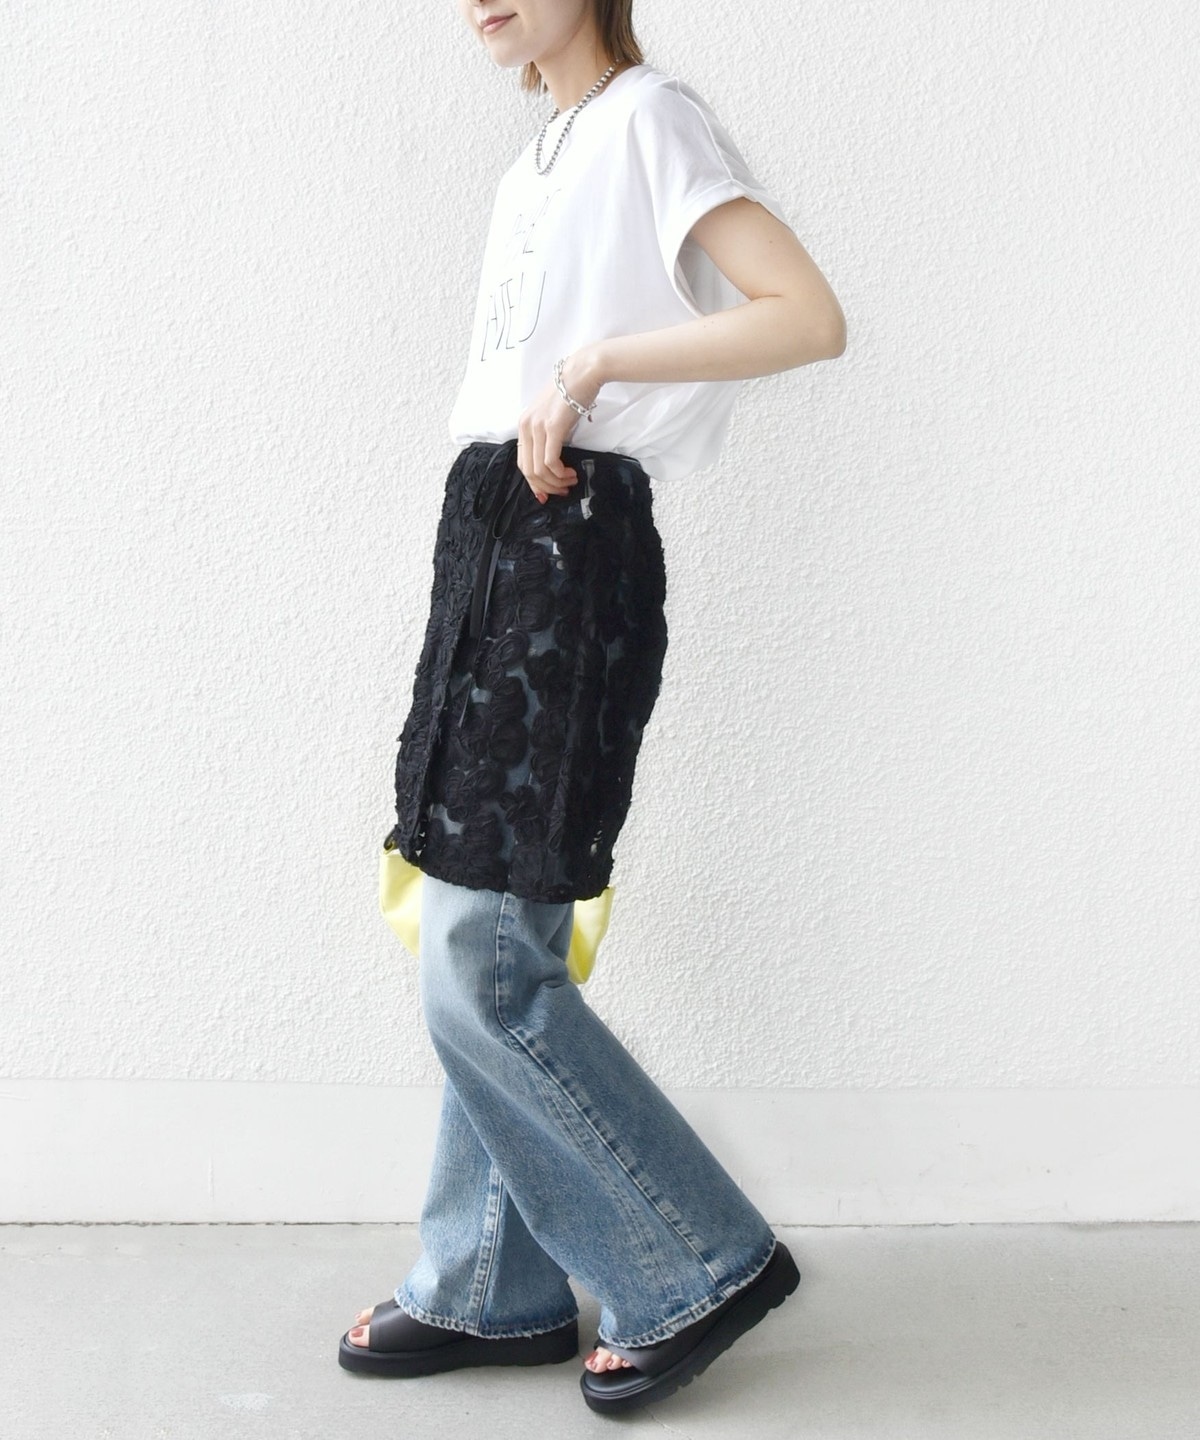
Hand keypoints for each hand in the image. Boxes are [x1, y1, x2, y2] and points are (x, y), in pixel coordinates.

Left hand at [516, 349, 602, 502]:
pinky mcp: (552, 428)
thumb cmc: (572, 393)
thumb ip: (547, 434)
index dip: (534, 483)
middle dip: (545, 487)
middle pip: (528, 470)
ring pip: (539, 470)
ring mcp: (538, 427)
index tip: (546, 493)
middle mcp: (526, 426)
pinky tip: (570, 473)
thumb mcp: (552, 415)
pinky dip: (560, 474)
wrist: (582, 372)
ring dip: (555, 482)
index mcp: (524, 424)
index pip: (522, 462)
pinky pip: (550, 462)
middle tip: (561, 491)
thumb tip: (554, 460)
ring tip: (570, 481)